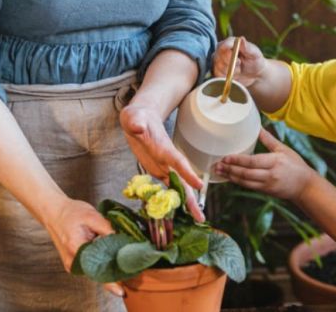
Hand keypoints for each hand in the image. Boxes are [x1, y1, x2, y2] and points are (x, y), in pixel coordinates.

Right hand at [44, 197, 124, 296]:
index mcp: (76, 248)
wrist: (54, 212)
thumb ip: (107, 228)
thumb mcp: (92, 215)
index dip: (109, 281)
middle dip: (114, 272)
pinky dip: (101, 263)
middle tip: (130, 268)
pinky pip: (90, 267)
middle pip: (97, 273)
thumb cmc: (70, 212)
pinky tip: (111, 257)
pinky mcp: (74, 262)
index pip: (96, 269)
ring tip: (123, 261)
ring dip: (108, 267)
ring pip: (94, 271)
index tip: (121, 290)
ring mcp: (72, 263)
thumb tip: (122, 239)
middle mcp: (73, 260)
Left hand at [119, 103, 204, 221]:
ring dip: (187, 203)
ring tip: (197, 219)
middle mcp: (168, 160)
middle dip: (192, 198)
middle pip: (183, 181)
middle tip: (201, 216)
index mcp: (164, 148)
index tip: (199, 186)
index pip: (178, 161)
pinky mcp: (159, 171)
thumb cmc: (137, 117)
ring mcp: (165, 166)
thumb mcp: (133, 117)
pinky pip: (168, 187)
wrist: (141, 118)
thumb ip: (136, 122)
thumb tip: (138, 127)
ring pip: (179, 187)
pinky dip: (174, 200)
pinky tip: (179, 212)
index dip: (188, 173)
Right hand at [213, 36, 265, 86]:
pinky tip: (235, 75)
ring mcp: (218, 60)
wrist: (254, 74)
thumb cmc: (255, 61)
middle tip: (240, 63)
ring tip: (240, 69)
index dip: (229, 53)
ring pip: (219, 66)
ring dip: (231, 71)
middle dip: (231, 63)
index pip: (224, 45)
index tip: (238, 60)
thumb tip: (241, 39)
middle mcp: (221, 50)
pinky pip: (218, 75)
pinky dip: (227, 77)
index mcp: (230, 42)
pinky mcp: (217, 71)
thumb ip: (248, 47)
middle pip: (219, 56)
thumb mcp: (255, 54)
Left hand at [214, 128, 317, 200]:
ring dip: (230, 176)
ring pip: (245, 181)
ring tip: (218, 171)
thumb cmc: (296, 165)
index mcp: (275, 161)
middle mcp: (270, 174)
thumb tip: (258, 127)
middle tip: (217, 164)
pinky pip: (248, 186)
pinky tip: (229, 177)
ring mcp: (267, 184)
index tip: (226, 157)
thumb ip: (269, 140)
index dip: (238, 160)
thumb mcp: (284, 150)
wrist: (305, 186)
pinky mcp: (265, 191)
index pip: (253, 161)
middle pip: (246, 173)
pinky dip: (237, 181)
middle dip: (230, 169)